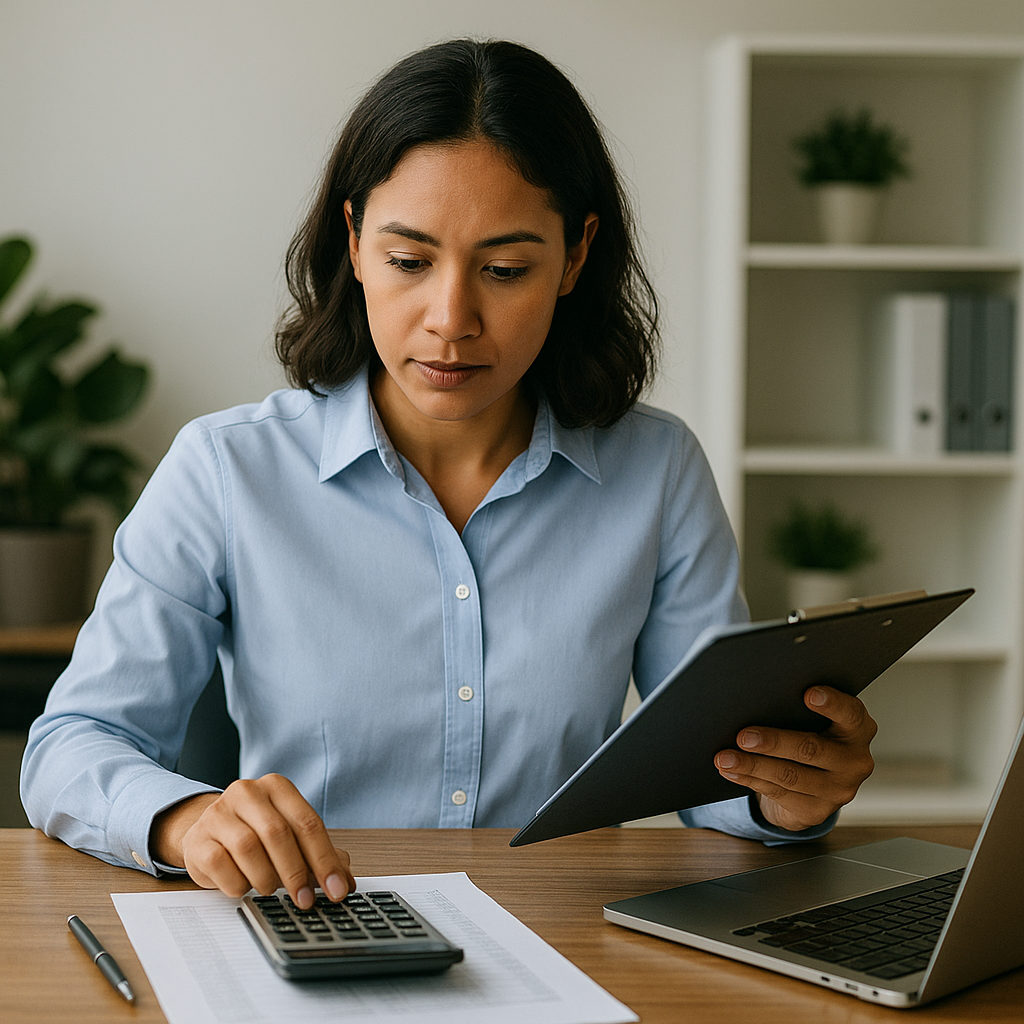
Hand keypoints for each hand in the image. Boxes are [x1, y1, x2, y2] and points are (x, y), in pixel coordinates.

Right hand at [151, 774, 354, 907]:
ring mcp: (218, 813)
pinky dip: (238, 883)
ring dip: (266, 878)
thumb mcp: (291, 838)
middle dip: (296, 873)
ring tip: (271, 888)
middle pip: (278, 833)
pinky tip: (244, 886)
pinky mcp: (197, 838)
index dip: (324, 860)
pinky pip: (220, 864)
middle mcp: (247, 792)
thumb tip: (345, 882)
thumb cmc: (257, 835)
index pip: (307, 823)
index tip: (336, 890)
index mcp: (277, 787)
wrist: (209, 833)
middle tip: (305, 901)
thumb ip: (320, 856)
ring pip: (248, 848)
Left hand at [714, 686, 876, 832]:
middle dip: (773, 742)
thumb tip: (756, 700)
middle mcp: (855, 761)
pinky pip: (778, 793)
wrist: (810, 786)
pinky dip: (749, 779)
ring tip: (726, 757)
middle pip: (811, 748)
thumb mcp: (811, 722)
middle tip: (743, 736)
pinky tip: (731, 771)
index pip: (851, 713)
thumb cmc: (807, 737)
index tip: (808, 694)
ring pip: (790, 775)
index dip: (832, 703)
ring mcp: (838, 790)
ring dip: (752, 765)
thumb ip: (798, 711)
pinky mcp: (816, 811)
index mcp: (858, 730)